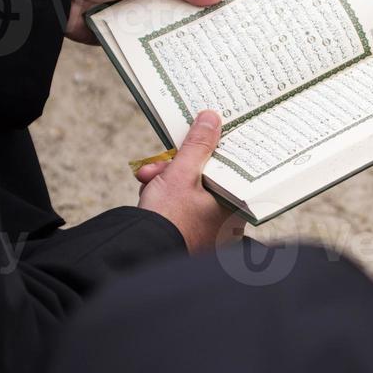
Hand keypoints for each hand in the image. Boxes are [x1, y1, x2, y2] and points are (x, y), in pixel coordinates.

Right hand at [135, 111, 242, 251]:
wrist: (139, 254)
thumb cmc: (168, 220)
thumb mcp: (181, 174)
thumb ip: (198, 146)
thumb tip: (212, 118)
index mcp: (234, 208)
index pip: (226, 167)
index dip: (204, 152)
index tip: (188, 145)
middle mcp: (226, 223)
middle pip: (204, 178)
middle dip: (174, 168)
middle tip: (156, 167)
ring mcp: (208, 231)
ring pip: (189, 190)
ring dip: (165, 180)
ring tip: (148, 181)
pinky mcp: (189, 235)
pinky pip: (180, 206)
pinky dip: (163, 197)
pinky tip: (149, 194)